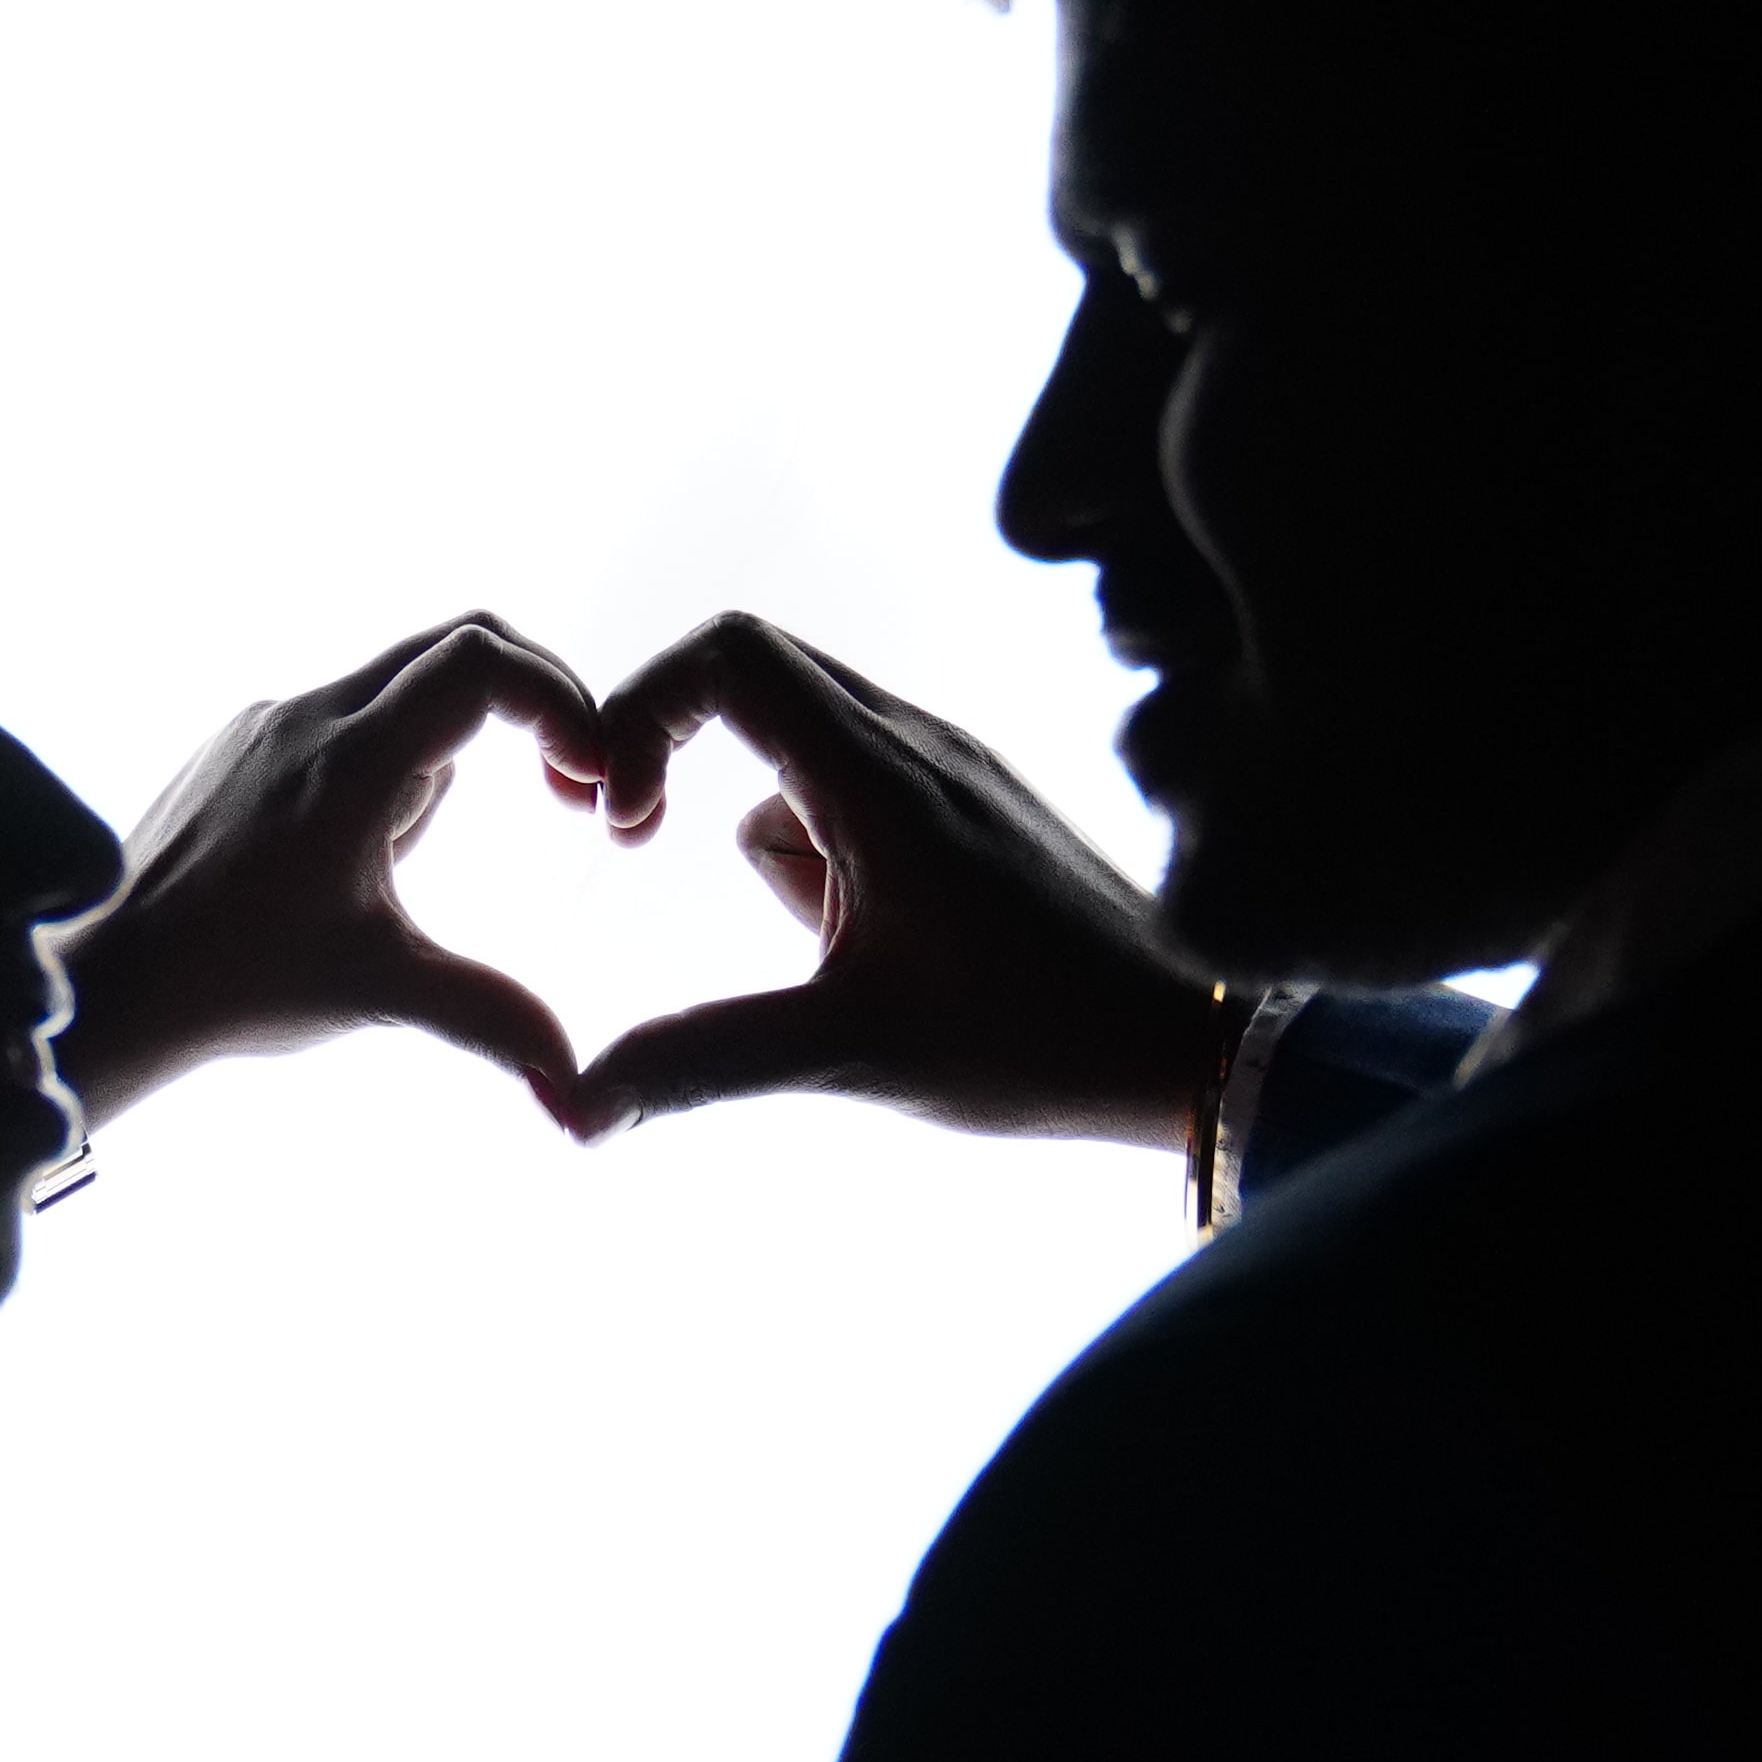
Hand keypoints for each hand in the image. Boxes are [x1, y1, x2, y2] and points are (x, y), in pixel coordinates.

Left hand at [52, 613, 614, 1125]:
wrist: (104, 983)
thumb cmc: (229, 983)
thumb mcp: (378, 993)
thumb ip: (492, 1020)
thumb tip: (577, 1090)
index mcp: (349, 761)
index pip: (479, 660)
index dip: (558, 697)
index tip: (585, 778)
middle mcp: (306, 719)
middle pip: (451, 650)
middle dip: (528, 709)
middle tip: (566, 790)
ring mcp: (267, 728)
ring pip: (396, 695)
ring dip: (447, 755)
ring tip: (411, 866)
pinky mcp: (239, 749)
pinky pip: (341, 725)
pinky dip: (387, 767)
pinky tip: (355, 866)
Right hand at [556, 612, 1234, 1146]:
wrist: (1191, 1049)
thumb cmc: (1039, 1041)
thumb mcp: (852, 1051)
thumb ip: (702, 1062)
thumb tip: (569, 1107)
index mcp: (884, 775)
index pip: (731, 654)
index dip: (643, 707)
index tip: (617, 816)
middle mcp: (917, 746)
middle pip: (754, 679)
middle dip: (677, 752)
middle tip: (634, 843)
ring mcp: (950, 774)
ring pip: (801, 751)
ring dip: (768, 828)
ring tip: (825, 948)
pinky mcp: (970, 813)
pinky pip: (856, 794)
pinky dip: (824, 850)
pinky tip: (867, 948)